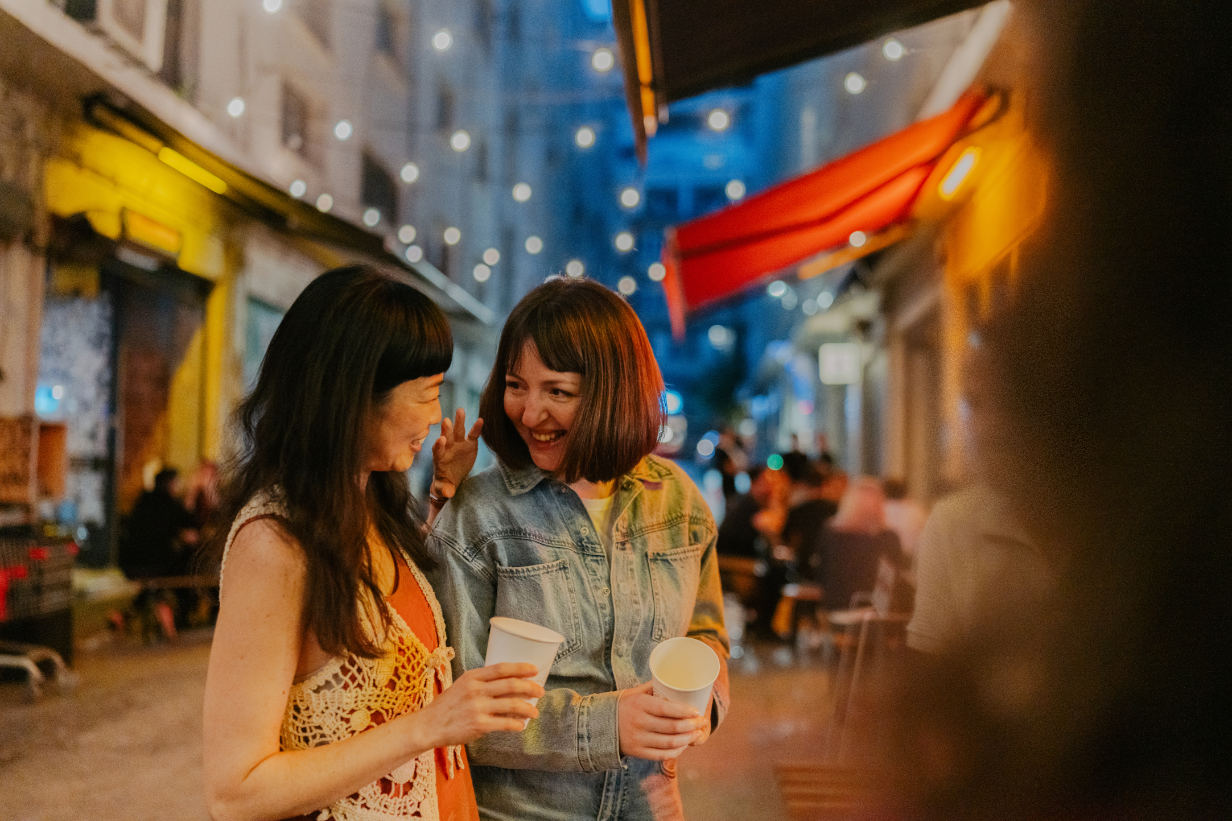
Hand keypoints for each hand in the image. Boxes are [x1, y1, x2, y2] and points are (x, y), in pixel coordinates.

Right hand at [418, 662, 542, 748]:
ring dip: (528, 708)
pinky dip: (516, 724)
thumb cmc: (447, 706)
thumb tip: (509, 686)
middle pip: (511, 684)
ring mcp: (477, 707)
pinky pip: (505, 723)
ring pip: (511, 704)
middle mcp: (476, 689)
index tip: (535, 670)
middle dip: (530, 688)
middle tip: (541, 691)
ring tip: (535, 711)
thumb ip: (482, 684)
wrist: (428, 726)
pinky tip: (521, 725)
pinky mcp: (478, 725)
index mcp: (472, 677)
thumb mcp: (462, 686)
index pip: (501, 668)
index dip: (521, 668)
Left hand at [431, 409, 483, 500]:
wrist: (452, 478)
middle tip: (446, 421)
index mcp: (439, 458)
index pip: (437, 450)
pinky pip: (473, 434)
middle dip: (446, 430)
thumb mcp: (444, 488)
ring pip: (457, 431)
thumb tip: (448, 493)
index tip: (441, 440)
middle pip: (446, 437)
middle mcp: (447, 448)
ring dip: (458, 422)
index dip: (439, 446)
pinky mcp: (469, 444)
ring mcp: (458, 444)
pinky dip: (476, 428)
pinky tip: (481, 420)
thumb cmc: (445, 483)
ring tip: (460, 410)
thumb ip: (445, 489)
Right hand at [617, 682, 707, 759]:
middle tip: (702, 722)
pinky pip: (661, 755)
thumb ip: (653, 687)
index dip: (685, 712)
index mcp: (640, 705)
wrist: (598, 726)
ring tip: (697, 733)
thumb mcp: (634, 693)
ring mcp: (638, 739)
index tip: (697, 711)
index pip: (667, 709)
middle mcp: (639, 723)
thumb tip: (674, 680)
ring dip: (687, 739)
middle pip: (672, 727)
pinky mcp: (637, 752)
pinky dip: (676, 751)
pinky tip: (684, 745)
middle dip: (692, 725)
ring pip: (669, 742)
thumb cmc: (621, 706)